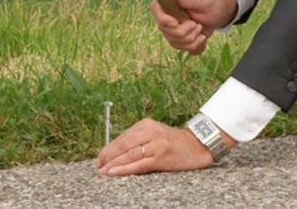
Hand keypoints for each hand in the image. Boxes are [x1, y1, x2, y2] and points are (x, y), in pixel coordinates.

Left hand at [95, 118, 235, 176]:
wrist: (198, 145)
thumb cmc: (174, 143)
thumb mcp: (155, 135)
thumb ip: (138, 140)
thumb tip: (115, 152)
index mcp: (146, 124)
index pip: (122, 137)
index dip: (108, 149)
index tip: (99, 159)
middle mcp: (150, 132)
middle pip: (123, 145)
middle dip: (108, 157)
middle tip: (98, 167)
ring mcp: (156, 144)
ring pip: (128, 154)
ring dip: (113, 164)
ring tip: (103, 171)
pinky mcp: (161, 156)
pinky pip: (139, 164)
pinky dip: (124, 169)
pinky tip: (114, 172)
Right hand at [151, 0, 237, 54]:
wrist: (218, 14)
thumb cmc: (210, 3)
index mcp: (169, 2)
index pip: (155, 9)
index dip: (163, 19)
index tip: (176, 23)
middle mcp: (167, 16)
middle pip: (166, 30)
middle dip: (185, 31)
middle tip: (196, 23)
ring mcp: (171, 30)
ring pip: (175, 42)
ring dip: (192, 38)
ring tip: (200, 27)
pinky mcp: (178, 40)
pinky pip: (183, 48)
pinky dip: (195, 44)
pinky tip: (202, 37)